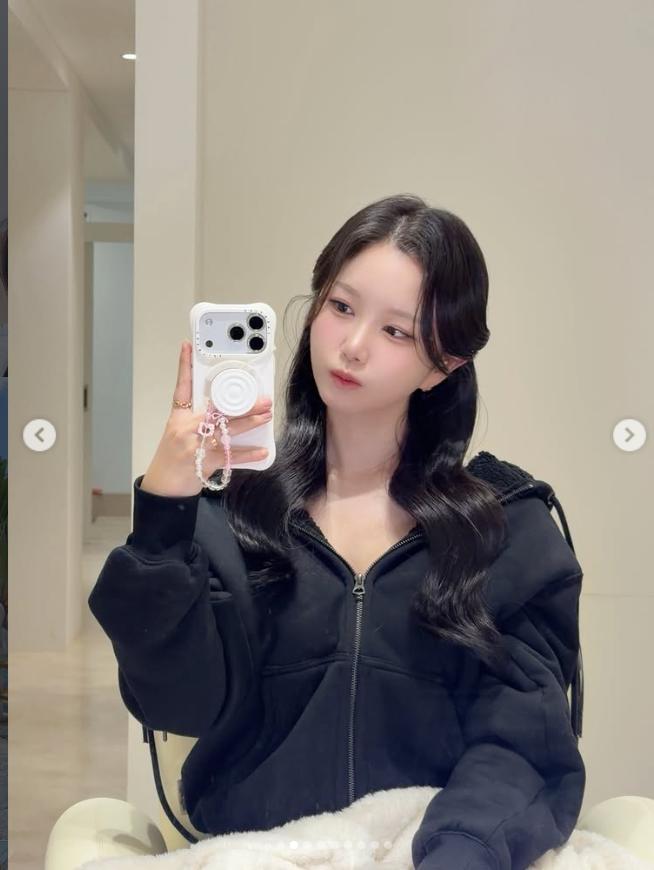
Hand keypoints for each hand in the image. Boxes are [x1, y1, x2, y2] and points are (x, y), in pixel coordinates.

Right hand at [140, 340, 272, 496]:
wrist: (164, 486)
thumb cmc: (173, 458)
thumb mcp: (179, 432)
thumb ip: (198, 419)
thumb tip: (226, 410)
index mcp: (179, 417)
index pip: (181, 386)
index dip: (184, 365)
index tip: (188, 346)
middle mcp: (186, 427)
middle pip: (217, 408)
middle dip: (243, 403)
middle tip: (264, 398)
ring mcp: (195, 444)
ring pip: (227, 429)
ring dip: (250, 422)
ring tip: (267, 416)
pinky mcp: (204, 462)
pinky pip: (231, 456)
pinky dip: (248, 454)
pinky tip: (263, 451)